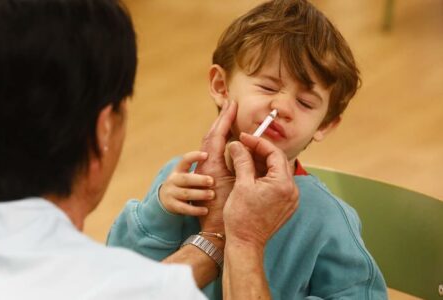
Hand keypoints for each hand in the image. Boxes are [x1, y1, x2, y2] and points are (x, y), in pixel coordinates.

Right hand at [159, 151, 214, 215]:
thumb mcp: (188, 175)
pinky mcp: (172, 206)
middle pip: (185, 179)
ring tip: (212, 195)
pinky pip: (184, 208)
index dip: (194, 156)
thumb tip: (219, 158)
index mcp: (179, 170)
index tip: (206, 155)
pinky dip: (195, 210)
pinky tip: (206, 210)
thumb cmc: (185, 185)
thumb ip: (200, 170)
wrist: (165, 199)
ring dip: (199, 194)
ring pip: (185, 194)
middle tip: (212, 181)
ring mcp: (171, 193)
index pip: (185, 160)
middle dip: (199, 180)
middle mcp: (173, 180)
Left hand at [194, 100, 237, 232]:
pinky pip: (215, 153)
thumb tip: (240, 143)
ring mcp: (206, 170)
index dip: (225, 119)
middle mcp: (205, 164)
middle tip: (230, 104)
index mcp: (210, 164)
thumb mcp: (236, 185)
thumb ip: (239, 162)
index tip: (232, 104)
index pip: (217, 135)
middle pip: (212, 136)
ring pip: (212, 144)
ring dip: (221, 129)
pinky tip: (230, 140)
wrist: (214, 233)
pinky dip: (222, 142)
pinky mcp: (210, 176)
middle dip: (221, 119)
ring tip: (229, 116)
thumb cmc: (225, 212)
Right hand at [224, 133, 298, 247]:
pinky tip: (251, 172)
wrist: (246, 243)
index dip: (258, 142)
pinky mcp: (286, 206)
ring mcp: (291, 199)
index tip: (243, 137)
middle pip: (278, 161)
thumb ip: (242, 160)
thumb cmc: (242, 217)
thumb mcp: (241, 184)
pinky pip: (278, 183)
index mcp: (283, 183)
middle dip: (260, 151)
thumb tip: (237, 144)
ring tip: (244, 157)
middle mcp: (292, 190)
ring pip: (278, 172)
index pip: (274, 153)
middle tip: (243, 145)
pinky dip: (265, 175)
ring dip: (262, 162)